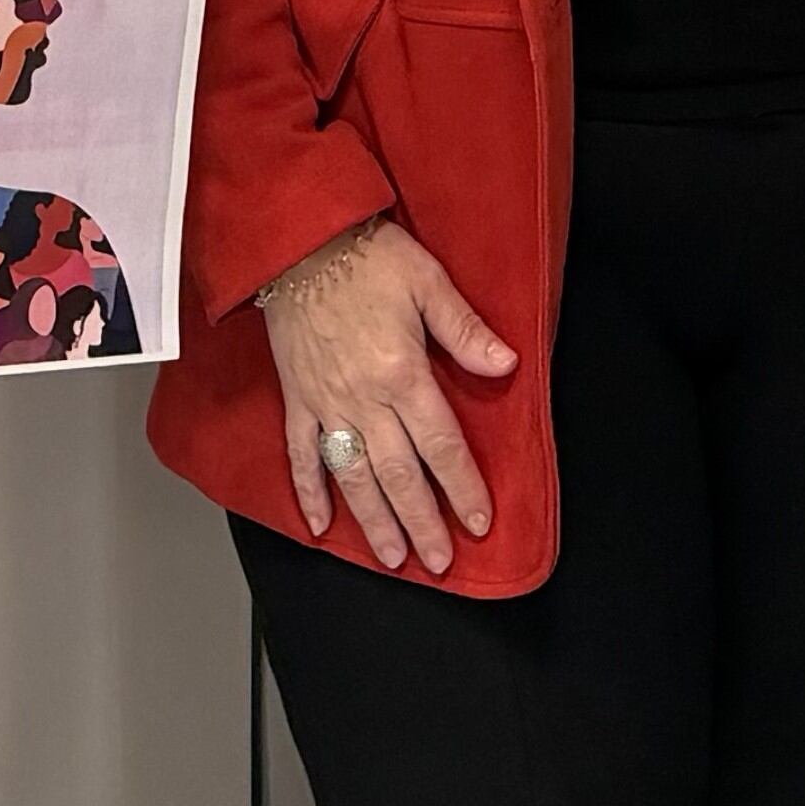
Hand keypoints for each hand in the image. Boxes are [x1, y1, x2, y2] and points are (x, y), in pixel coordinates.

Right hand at [259, 218, 519, 574]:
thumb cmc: (368, 256)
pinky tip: (320, 525)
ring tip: (392, 559)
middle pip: (398, 474)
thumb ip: (465, 330)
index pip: (440, 445)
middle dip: (422, 522)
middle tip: (439, 562)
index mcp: (402, 374)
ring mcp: (326, 403)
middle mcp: (364, 399)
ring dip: (374, 522)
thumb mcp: (428, 282)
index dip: (462, 487)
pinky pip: (301, 454)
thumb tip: (507, 363)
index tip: (479, 521)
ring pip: (353, 476)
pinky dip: (309, 491)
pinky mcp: (297, 398)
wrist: (298, 243)